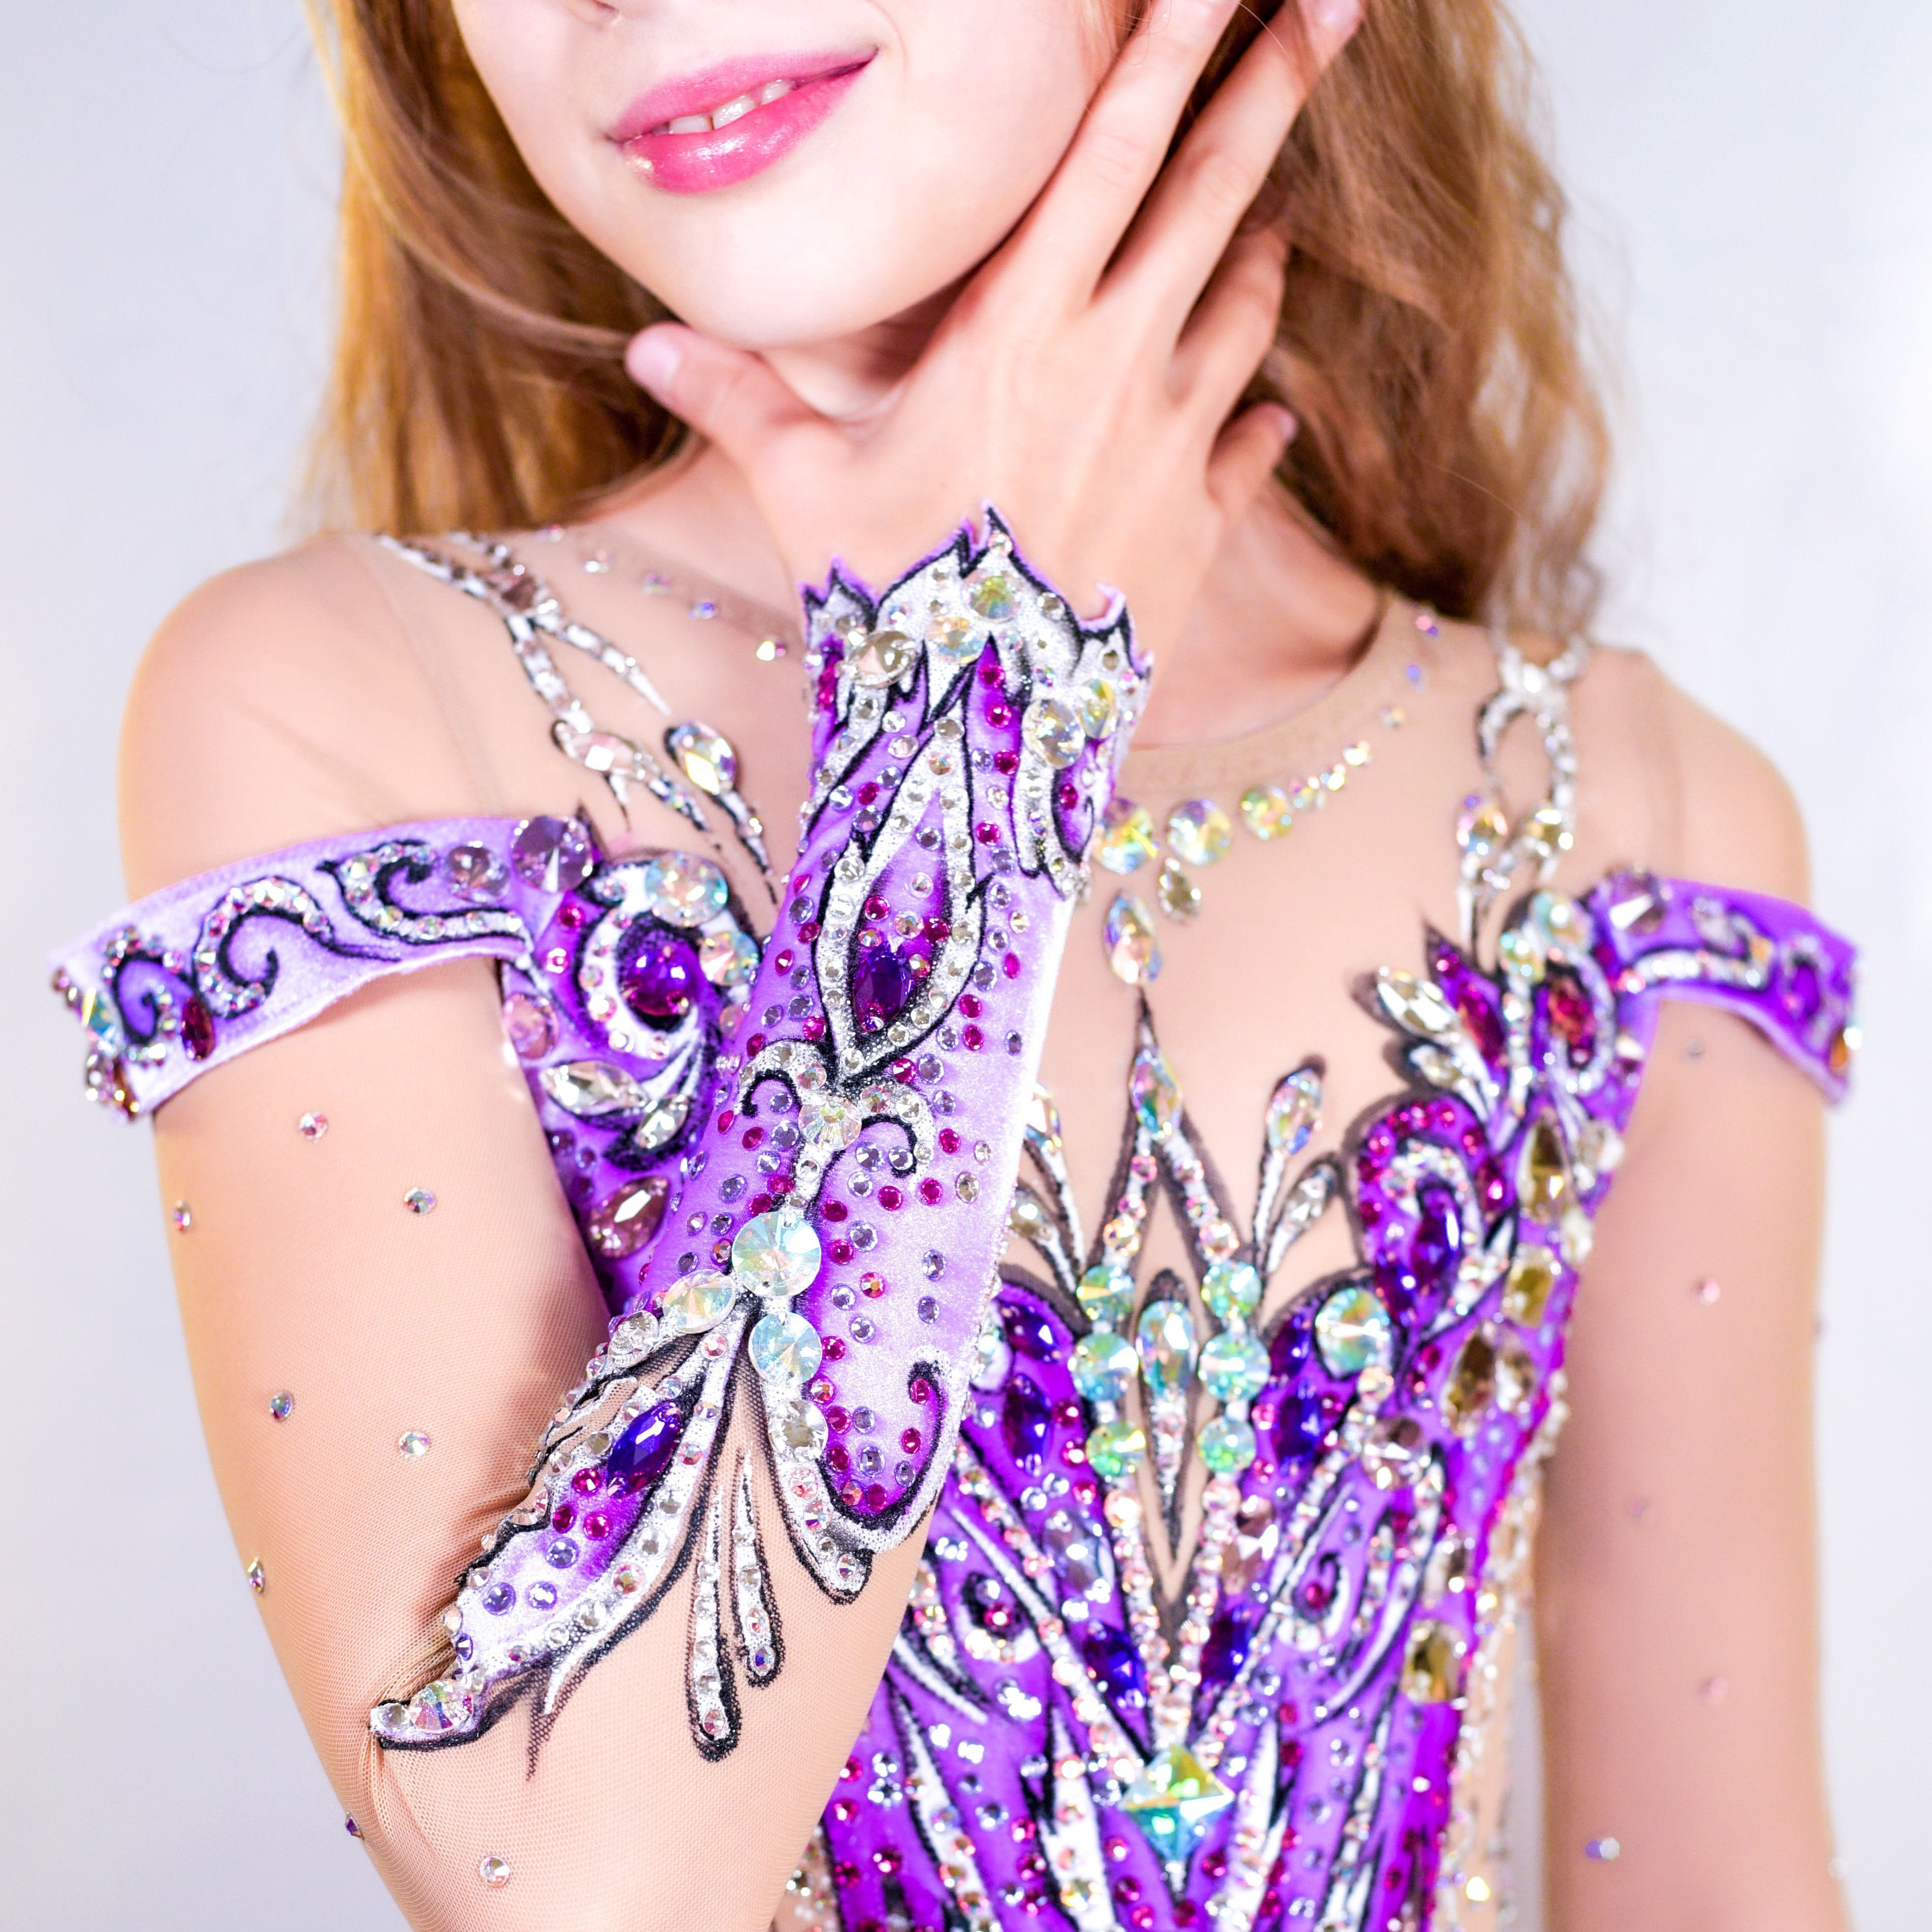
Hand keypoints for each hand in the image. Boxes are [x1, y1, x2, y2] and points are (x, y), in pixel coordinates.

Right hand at [625, 0, 1365, 660]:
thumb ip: (740, 403)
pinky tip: (1264, 413)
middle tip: (1336, 6)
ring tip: (1264, 223)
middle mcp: (1115, 365)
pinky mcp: (1203, 525)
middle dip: (1273, 86)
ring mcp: (1174, 443)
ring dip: (1257, 253)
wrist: (983, 738)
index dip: (1164, 52)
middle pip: (1213, 193)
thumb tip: (647, 344)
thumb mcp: (802, 491)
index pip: (1106, 156)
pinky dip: (1259, 417)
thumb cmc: (889, 602)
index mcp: (1019, 331)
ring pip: (1244, 308)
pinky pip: (1253, 443)